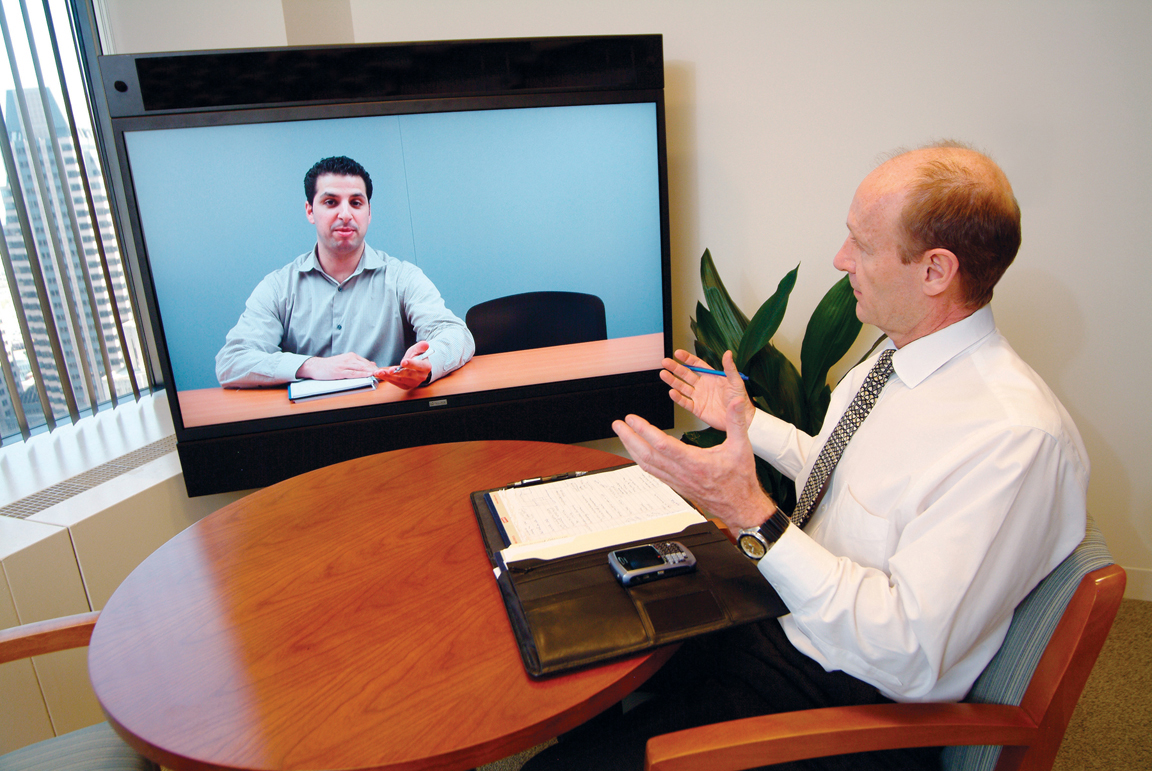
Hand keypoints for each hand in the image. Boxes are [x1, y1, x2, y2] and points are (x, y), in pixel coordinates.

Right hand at [296, 352, 378, 379]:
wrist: (316, 366)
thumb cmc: (330, 365)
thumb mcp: (345, 362)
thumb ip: (358, 363)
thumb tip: (372, 364)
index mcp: (351, 356)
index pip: (366, 362)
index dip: (375, 368)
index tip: (383, 371)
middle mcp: (349, 358)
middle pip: (366, 364)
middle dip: (375, 369)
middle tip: (385, 373)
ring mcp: (345, 364)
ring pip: (361, 368)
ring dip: (370, 372)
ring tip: (379, 374)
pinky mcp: (340, 371)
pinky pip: (353, 373)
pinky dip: (361, 374)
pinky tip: (367, 375)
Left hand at [374, 341, 431, 389]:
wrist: (415, 367)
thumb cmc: (416, 358)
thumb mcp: (418, 350)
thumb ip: (420, 347)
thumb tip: (425, 344)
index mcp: (425, 367)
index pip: (419, 366)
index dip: (411, 364)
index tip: (403, 362)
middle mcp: (420, 377)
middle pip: (409, 375)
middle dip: (398, 372)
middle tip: (390, 370)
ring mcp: (412, 383)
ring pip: (400, 379)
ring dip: (389, 376)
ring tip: (380, 372)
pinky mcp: (405, 385)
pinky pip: (395, 383)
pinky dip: (386, 378)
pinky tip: (379, 374)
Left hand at [612, 387, 775, 531]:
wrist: (740, 508)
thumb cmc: (740, 480)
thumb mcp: (742, 447)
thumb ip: (737, 421)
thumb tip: (736, 401)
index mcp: (696, 463)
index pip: (664, 445)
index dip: (645, 431)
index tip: (632, 419)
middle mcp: (683, 473)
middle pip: (649, 455)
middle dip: (630, 438)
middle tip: (618, 424)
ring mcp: (677, 481)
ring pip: (648, 465)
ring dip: (632, 449)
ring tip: (622, 434)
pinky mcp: (677, 485)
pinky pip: (654, 472)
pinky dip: (641, 460)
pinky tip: (636, 452)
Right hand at [661, 350, 755, 430]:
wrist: (740, 418)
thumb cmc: (740, 399)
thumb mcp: (736, 381)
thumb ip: (729, 367)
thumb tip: (728, 353)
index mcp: (711, 377)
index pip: (696, 364)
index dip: (687, 359)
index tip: (678, 353)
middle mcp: (703, 385)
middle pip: (685, 374)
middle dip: (675, 368)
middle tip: (665, 362)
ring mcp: (699, 397)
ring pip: (682, 387)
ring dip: (672, 381)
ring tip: (663, 374)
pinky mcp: (697, 409)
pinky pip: (685, 402)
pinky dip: (678, 398)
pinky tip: (672, 392)